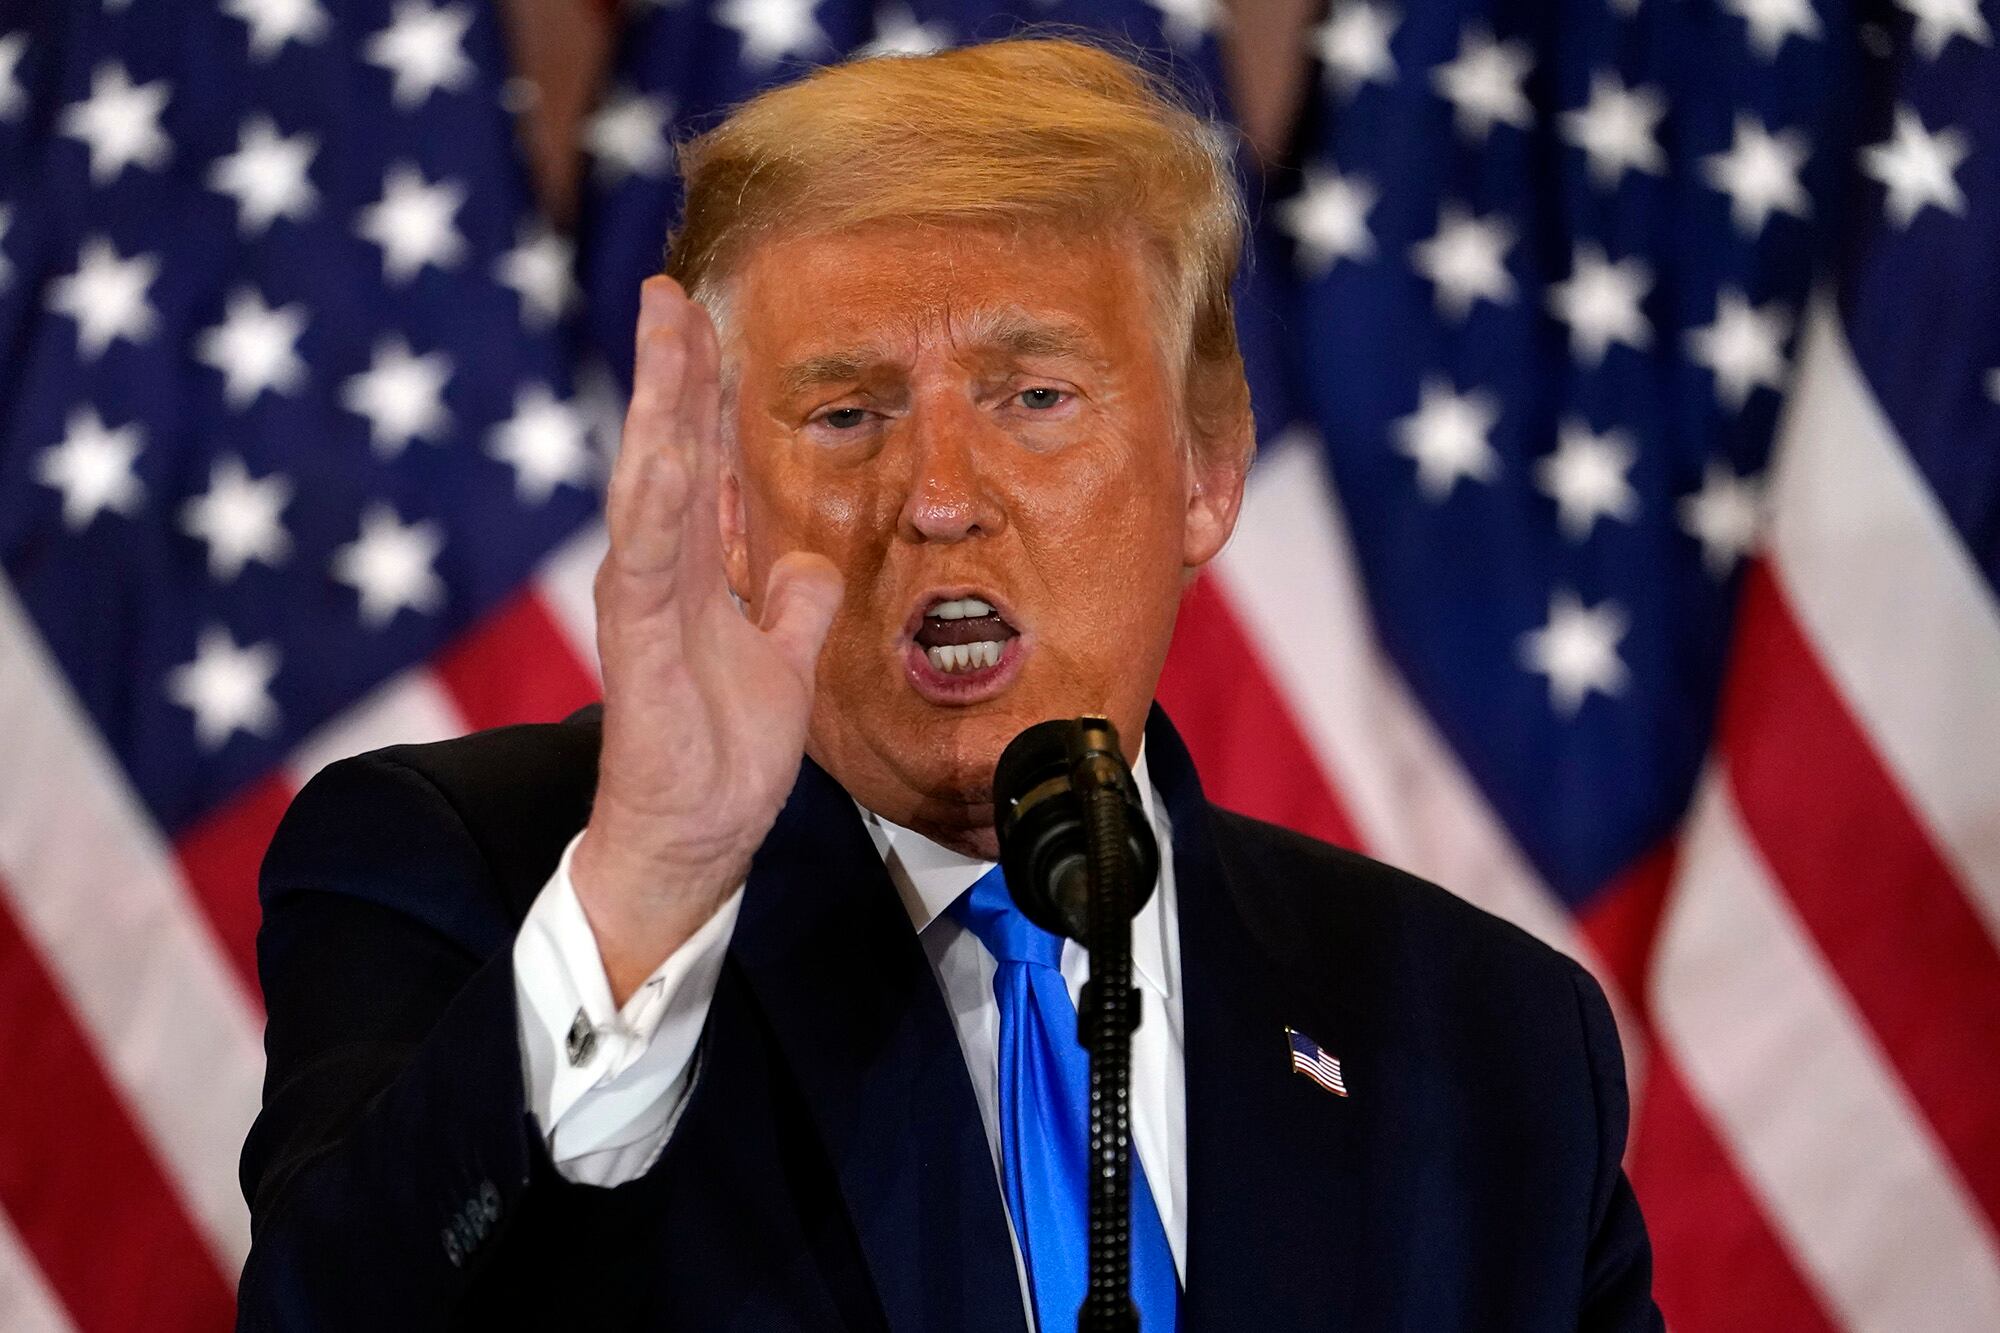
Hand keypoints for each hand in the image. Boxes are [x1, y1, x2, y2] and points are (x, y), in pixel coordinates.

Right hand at [573, 277, 843, 1004]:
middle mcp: (659, 572)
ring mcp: (643, 602)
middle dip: (671, 371)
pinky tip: (662, 446)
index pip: (697, 460)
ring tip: (661, 333)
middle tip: (670, 291)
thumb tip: (806, 560)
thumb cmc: (721, 754)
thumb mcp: (782, 662)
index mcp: (692, 570)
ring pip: (649, 482)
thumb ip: (791, 604)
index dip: (702, 390)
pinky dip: (653, 500)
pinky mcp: (639, 642)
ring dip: (656, 407)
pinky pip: (646, 558)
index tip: (704, 318)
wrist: (694, 836)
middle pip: (667, 450)